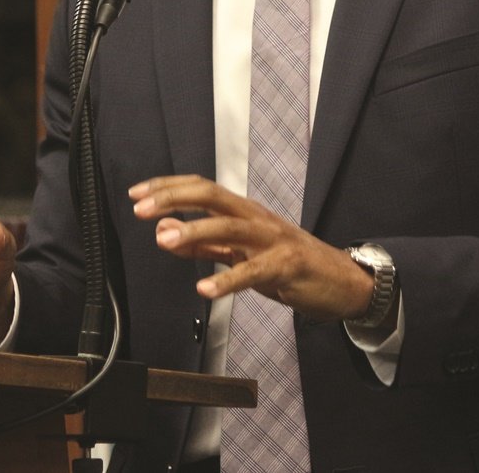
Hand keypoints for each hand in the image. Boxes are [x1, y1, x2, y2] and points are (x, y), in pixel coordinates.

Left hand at [130, 175, 371, 322]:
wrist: (342, 282)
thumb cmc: (288, 265)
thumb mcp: (240, 253)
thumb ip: (203, 245)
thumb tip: (163, 232)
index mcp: (244, 211)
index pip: (201, 188)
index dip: (168, 189)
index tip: (136, 195)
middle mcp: (256, 217)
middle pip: (211, 196)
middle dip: (173, 199)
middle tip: (140, 209)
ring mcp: (273, 239)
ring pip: (229, 227)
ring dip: (194, 231)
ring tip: (165, 240)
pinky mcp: (286, 266)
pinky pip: (252, 272)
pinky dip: (227, 280)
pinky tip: (205, 289)